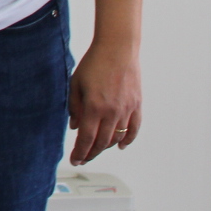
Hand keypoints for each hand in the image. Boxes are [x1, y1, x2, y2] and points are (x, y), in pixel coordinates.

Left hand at [68, 41, 140, 163]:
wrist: (117, 49)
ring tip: (96, 150)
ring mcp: (127, 110)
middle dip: (91, 153)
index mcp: (94, 107)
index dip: (80, 152)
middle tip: (83, 158)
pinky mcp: (137, 105)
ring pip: (117, 138)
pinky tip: (120, 145)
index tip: (75, 160)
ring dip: (106, 147)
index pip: (86, 138)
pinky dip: (127, 139)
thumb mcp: (76, 84)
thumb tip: (75, 127)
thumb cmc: (94, 64)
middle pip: (101, 142)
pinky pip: (134, 129)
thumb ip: (74, 107)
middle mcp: (112, 112)